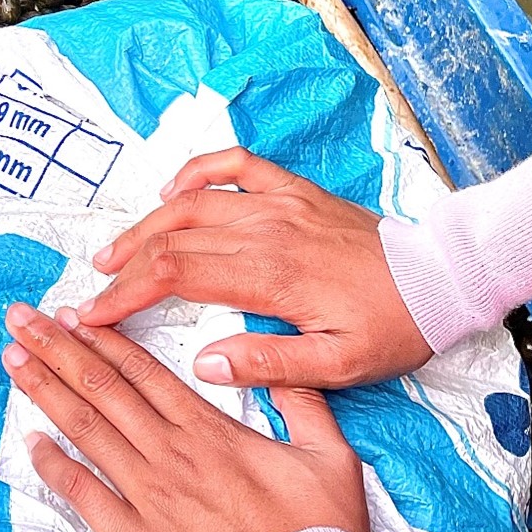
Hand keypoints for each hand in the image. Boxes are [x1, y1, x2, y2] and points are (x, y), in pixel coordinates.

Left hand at [2, 302, 369, 531]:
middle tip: (18, 318)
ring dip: (44, 389)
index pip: (144, 372)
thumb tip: (279, 364)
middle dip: (55, 347)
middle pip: (102, 388)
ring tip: (12, 358)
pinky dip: (53, 465)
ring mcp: (149, 497)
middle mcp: (171, 454)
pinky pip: (83, 495)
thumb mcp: (331, 458)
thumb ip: (303, 405)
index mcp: (212, 432)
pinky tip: (29, 441)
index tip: (69, 314)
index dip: (102, 338)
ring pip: (85, 429)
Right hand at [79, 148, 432, 389]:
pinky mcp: (294, 190)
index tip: (93, 316)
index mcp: (269, 273)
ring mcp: (279, 202)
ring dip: (146, 225)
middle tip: (90, 292)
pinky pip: (236, 165)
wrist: (441, 279)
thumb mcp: (339, 366)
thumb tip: (204, 363)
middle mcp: (266, 228)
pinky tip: (171, 189)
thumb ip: (269, 364)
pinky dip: (198, 171)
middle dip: (123, 266)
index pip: (175, 275)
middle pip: (172, 238)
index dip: (126, 295)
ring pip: (192, 203)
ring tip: (113, 254)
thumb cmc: (392, 327)